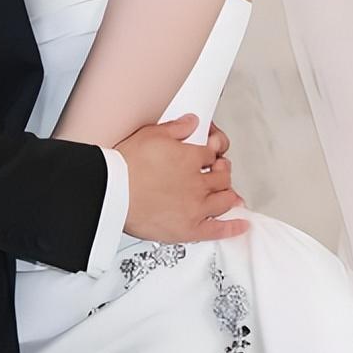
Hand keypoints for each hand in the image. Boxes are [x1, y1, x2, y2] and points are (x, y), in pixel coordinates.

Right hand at [116, 113, 247, 242]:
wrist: (112, 192)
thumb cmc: (125, 165)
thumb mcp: (149, 134)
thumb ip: (175, 128)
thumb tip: (191, 122)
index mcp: (190, 158)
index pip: (211, 153)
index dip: (212, 151)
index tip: (209, 153)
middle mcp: (197, 183)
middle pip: (222, 176)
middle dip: (222, 171)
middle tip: (218, 171)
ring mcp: (195, 207)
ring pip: (225, 200)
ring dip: (229, 194)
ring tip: (228, 194)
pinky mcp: (189, 228)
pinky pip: (218, 229)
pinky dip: (233, 227)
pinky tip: (241, 224)